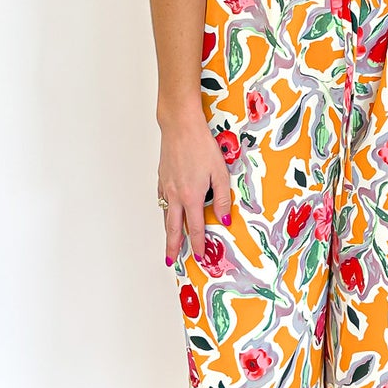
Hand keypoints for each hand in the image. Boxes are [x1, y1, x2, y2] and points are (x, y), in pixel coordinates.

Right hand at [158, 112, 231, 266]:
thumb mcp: (220, 172)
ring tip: (168, 245)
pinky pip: (162, 202)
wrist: (180, 127)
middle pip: (173, 228)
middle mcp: (176, 195)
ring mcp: (166, 187)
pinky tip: (166, 215)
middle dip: (173, 247)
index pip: (195, 227)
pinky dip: (164, 213)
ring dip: (167, 233)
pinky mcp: (162, 179)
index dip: (198, 243)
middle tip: (171, 261)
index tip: (199, 255)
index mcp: (192, 196)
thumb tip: (225, 219)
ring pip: (166, 216)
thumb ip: (222, 198)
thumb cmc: (202, 146)